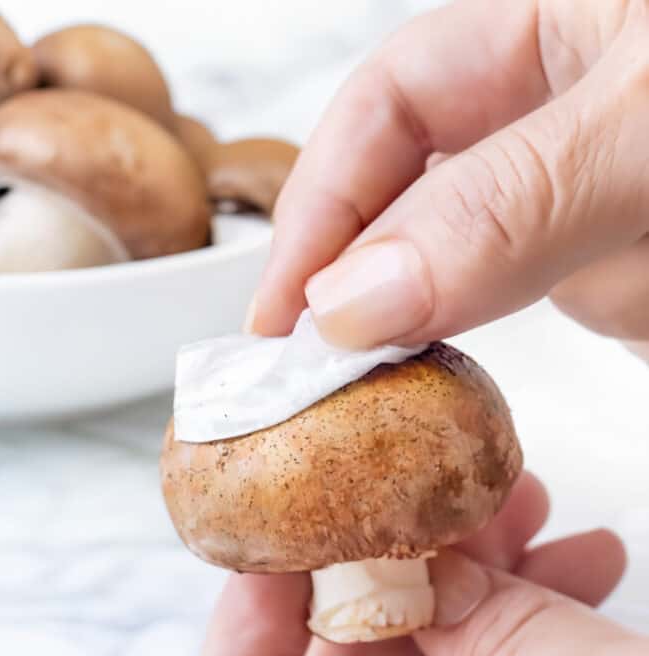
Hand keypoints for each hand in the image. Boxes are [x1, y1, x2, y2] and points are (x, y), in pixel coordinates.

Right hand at [248, 0, 648, 360]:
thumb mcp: (642, 129)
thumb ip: (506, 203)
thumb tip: (356, 298)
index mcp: (554, 27)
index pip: (389, 103)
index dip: (320, 204)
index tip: (282, 311)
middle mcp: (560, 116)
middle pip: (413, 194)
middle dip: (360, 275)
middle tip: (308, 368)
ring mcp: (592, 204)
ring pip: (473, 270)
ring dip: (426, 324)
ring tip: (379, 380)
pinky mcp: (624, 278)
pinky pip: (545, 319)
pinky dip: (510, 352)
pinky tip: (480, 379)